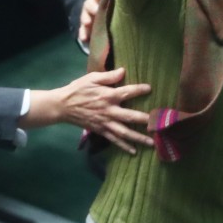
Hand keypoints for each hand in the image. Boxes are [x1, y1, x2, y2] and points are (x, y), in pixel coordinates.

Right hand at [27, 67, 152, 153]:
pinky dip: (124, 146)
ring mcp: (105, 123)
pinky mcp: (100, 131)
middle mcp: (109, 111)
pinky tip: (134, 151)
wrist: (62, 106)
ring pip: (125, 132)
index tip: (150, 89)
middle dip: (146, 120)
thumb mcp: (91, 78)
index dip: (139, 90)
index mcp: (107, 95)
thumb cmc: (78, 89)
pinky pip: (114, 140)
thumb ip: (108, 76)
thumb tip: (123, 71)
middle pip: (131, 117)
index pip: (127, 92)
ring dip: (139, 138)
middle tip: (160, 123)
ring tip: (153, 142)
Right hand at [78, 0, 106, 44]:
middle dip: (92, 7)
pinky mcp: (85, 26)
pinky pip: (82, 29)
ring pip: (84, 16)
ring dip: (85, 20)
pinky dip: (83, 33)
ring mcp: (87, 15)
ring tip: (88, 24)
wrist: (103, 10)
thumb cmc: (113, 2)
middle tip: (96, 11)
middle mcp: (91, 3)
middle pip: (89, 3)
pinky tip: (84, 38)